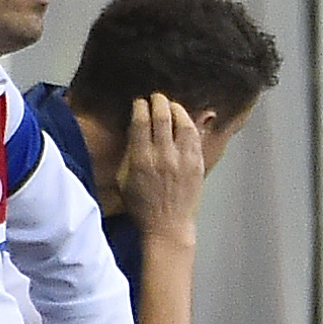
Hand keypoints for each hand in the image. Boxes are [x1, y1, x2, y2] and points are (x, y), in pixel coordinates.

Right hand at [119, 96, 206, 245]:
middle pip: (162, 116)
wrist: (168, 226)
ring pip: (182, 122)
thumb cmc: (142, 207)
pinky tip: (185, 121)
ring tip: (172, 105)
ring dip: (176, 108)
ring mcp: (183, 159)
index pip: (141, 122)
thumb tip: (134, 132)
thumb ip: (129, 155)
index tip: (139, 102)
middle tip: (156, 97)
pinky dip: (189, 124)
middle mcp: (163, 155)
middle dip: (158, 101)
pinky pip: (194, 136)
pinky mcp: (197, 164)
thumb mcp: (125, 181)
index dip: (140, 106)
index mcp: (141, 159)